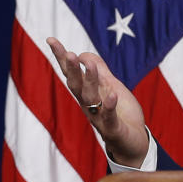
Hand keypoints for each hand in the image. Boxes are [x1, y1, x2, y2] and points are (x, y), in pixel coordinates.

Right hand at [47, 37, 147, 167]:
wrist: (132, 142)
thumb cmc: (120, 113)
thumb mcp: (111, 86)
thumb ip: (99, 71)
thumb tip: (84, 54)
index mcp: (87, 93)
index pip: (71, 73)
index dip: (61, 57)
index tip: (50, 39)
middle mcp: (88, 104)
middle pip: (76, 85)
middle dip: (71, 69)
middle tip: (69, 53)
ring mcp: (99, 117)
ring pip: (91, 98)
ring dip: (90, 81)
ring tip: (90, 65)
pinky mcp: (113, 128)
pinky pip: (110, 117)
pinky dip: (110, 106)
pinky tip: (112, 95)